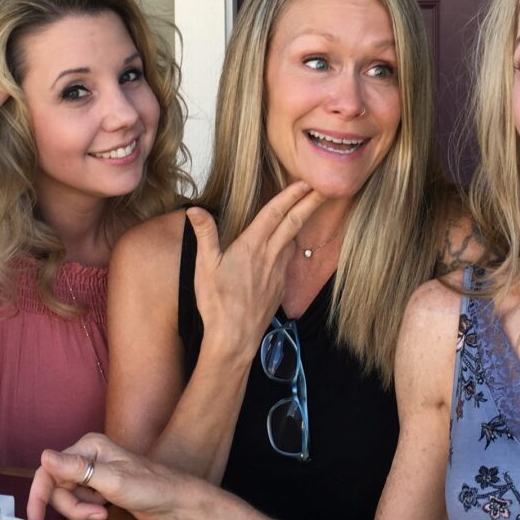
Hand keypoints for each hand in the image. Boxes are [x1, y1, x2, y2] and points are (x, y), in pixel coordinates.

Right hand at [25, 433, 181, 519]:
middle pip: (57, 487)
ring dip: (82, 510)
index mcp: (88, 446)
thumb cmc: (148, 487)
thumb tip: (44, 456)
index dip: (38, 497)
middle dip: (72, 506)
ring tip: (104, 512)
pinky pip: (79, 502)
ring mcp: (92, 471)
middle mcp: (87, 455)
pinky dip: (88, 511)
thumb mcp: (111, 480)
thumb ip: (77, 469)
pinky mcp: (97, 486)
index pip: (48, 470)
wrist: (172, 502)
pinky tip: (106, 510)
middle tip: (95, 514)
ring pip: (67, 497)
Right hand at [187, 182, 326, 362]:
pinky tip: (290, 243)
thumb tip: (195, 209)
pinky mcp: (280, 286)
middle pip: (294, 223)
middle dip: (310, 203)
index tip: (305, 182)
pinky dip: (292, 244)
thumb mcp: (204, 267)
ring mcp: (278, 272)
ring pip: (293, 240)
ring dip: (303, 222)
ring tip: (309, 208)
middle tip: (325, 187)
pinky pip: (288, 259)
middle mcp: (270, 256)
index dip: (290, 195)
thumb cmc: (217, 303)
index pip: (274, 214)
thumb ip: (204, 234)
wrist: (235, 338)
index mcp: (251, 247)